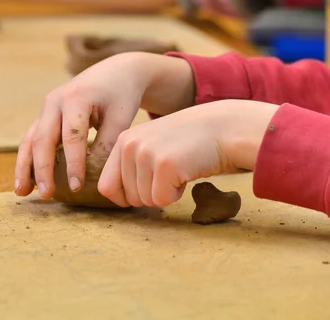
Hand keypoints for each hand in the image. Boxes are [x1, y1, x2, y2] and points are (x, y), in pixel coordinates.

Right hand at [14, 52, 193, 198]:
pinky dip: (27, 161)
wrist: (114, 72)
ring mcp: (46, 109)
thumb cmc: (120, 96)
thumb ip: (107, 144)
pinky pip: (31, 140)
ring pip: (30, 140)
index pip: (72, 136)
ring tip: (21, 192)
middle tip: (46, 194)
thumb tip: (94, 177)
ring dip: (24, 167)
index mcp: (76, 98)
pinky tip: (25, 182)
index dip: (73, 163)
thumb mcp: (120, 118)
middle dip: (42, 169)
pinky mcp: (44, 117)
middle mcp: (54, 102)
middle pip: (43, 138)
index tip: (77, 186)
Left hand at [97, 99, 278, 206]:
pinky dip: (177, 194)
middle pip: (128, 198)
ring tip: (179, 168)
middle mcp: (129, 145)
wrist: (224, 127)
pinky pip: (162, 200)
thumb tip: (117, 198)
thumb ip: (131, 165)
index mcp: (123, 140)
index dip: (125, 198)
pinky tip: (187, 172)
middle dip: (150, 194)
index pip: (106, 186)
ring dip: (165, 193)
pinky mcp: (164, 165)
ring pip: (145, 201)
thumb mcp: (151, 145)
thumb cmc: (189, 142)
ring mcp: (146, 154)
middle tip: (170, 172)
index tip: (145, 192)